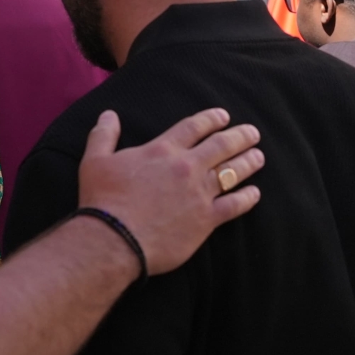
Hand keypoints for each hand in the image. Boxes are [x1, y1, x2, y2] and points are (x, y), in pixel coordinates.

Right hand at [77, 108, 262, 275]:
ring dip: (248, 162)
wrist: (114, 238)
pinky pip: (234, 205)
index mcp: (162, 150)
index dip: (211, 119)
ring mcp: (199, 193)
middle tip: (253, 133)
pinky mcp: (206, 220)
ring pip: (233, 172)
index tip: (224, 116)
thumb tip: (108, 115)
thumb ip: (103, 135)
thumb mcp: (95, 160)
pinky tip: (255, 194)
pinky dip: (247, 198)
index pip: (194, 127)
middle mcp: (186, 167)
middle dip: (239, 136)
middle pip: (221, 145)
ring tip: (259, 156)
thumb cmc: (102, 199)